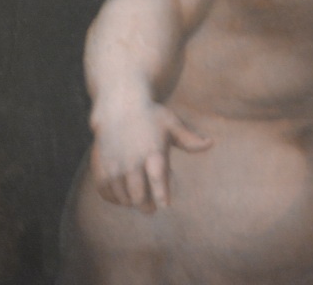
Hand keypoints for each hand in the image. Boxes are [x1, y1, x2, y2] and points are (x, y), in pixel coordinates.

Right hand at [91, 99, 211, 212]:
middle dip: (147, 205)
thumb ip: (189, 139)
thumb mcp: (171, 123)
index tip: (165, 205)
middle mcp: (131, 161)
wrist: (118, 106)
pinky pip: (107, 194)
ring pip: (123, 198)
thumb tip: (211, 144)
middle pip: (139, 197)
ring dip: (132, 201)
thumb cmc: (150, 116)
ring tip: (138, 193)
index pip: (156, 178)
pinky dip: (115, 198)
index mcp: (152, 151)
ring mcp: (114, 166)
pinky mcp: (100, 168)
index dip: (161, 194)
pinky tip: (123, 191)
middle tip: (152, 207)